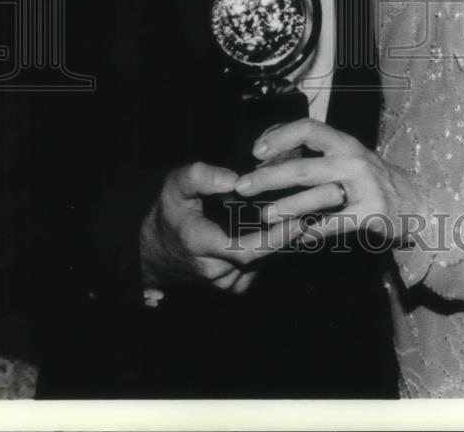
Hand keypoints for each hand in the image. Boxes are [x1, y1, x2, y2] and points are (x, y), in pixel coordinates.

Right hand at [139, 161, 304, 293]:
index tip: (300, 220)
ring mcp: (222, 282)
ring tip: (300, 218)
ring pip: (261, 265)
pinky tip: (279, 231)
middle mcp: (214, 270)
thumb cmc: (169, 212)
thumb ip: (202, 177)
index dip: (275, 238)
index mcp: (202, 244)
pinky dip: (268, 253)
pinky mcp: (230, 285)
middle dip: (286, 237)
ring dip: (279, 244)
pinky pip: (257, 270)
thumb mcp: (176, 185)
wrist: (152, 251)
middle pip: (261, 257)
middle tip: (311, 213)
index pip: (246, 249)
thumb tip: (235, 179)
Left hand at [234, 120, 427, 243]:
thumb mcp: (346, 157)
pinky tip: (298, 238)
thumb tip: (269, 143)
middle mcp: (353, 160)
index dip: (280, 136)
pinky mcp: (372, 213)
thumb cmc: (370, 179)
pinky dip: (314, 231)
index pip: (309, 128)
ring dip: (287, 207)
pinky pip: (336, 224)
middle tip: (243, 186)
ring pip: (317, 196)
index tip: (255, 152)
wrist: (417, 203)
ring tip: (264, 215)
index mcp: (344, 142)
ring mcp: (365, 187)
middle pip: (304, 167)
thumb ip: (315, 151)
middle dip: (268, 177)